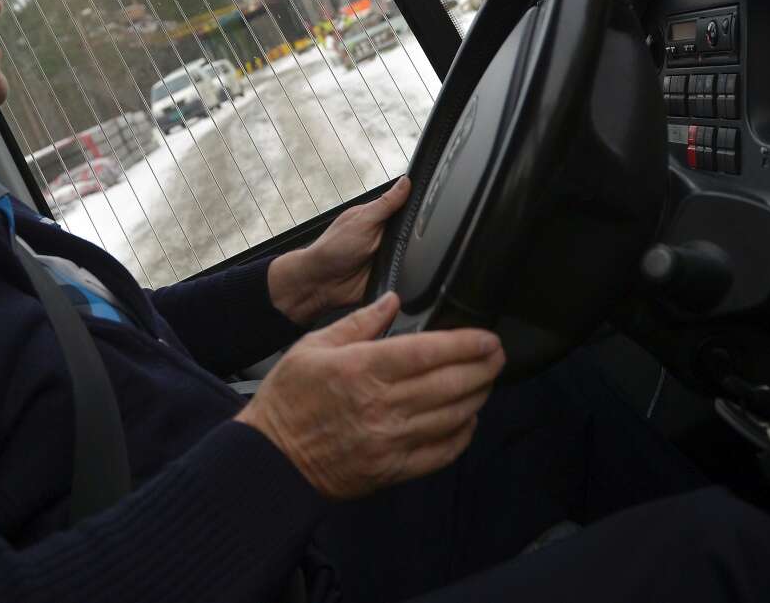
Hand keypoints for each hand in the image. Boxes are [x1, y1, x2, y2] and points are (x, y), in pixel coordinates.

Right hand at [236, 292, 503, 500]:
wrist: (271, 458)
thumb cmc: (288, 399)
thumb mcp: (313, 346)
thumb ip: (358, 323)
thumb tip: (392, 301)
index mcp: (362, 369)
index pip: (428, 352)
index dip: (465, 344)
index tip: (487, 338)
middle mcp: (382, 405)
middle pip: (450, 384)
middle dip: (482, 367)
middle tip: (498, 355)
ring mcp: (390, 440)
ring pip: (451, 417)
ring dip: (477, 397)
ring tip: (486, 381)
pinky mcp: (392, 469)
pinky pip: (440, 453)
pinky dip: (461, 436)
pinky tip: (467, 420)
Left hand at [268, 177, 409, 324]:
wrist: (321, 283)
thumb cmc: (333, 248)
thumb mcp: (363, 221)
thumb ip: (385, 204)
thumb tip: (405, 182)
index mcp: (377, 217)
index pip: (404, 206)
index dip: (418, 205)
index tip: (430, 204)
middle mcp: (383, 235)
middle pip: (413, 231)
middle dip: (419, 235)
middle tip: (410, 237)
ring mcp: (387, 255)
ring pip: (414, 252)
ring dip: (412, 255)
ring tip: (401, 256)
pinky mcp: (389, 274)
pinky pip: (407, 272)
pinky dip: (408, 272)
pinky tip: (404, 271)